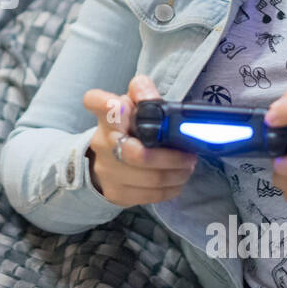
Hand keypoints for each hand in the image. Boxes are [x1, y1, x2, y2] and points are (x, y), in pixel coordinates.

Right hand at [81, 74, 197, 207]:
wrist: (106, 161)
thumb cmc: (127, 128)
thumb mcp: (133, 105)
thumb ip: (142, 92)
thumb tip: (149, 94)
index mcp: (107, 117)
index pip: (97, 104)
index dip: (106, 105)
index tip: (119, 105)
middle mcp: (103, 144)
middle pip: (137, 154)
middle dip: (170, 157)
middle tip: (189, 156)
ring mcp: (108, 171)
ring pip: (149, 178)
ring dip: (176, 174)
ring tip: (187, 167)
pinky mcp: (116, 193)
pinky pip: (150, 195)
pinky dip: (171, 188)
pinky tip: (177, 180)